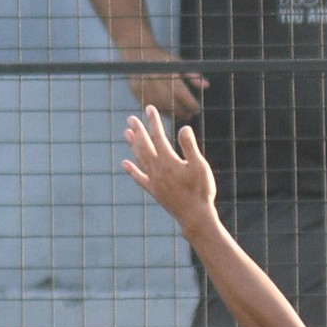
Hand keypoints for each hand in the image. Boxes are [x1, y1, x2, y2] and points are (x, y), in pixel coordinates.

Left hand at [122, 107, 218, 225]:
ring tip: (126, 133)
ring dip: (133, 146)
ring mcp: (155, 182)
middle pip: (144, 146)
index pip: (158, 137)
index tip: (149, 109)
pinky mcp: (155, 192)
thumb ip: (190, 146)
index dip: (153, 122)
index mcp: (168, 162)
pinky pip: (140, 179)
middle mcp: (158, 170)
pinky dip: (132, 170)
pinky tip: (125, 163)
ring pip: (140, 159)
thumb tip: (184, 127)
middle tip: (131, 119)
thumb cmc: (201, 191)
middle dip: (138, 131)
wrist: (196, 217)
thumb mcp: (200, 166)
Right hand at [127, 66, 207, 121]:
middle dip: (183, 111)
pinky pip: (152, 107)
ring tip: (181, 115)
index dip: (192, 104)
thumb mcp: (179, 63)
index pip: (183, 94)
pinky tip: (168, 113)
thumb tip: (207, 86)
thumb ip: (193, 76)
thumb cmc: (163, 59)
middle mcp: (156, 80)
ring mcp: (145, 87)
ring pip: (162, 107)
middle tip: (190, 115)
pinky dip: (161, 111)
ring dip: (173, 114)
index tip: (198, 109)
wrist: (138, 52)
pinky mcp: (137, 92)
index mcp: (168, 72)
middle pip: (173, 103)